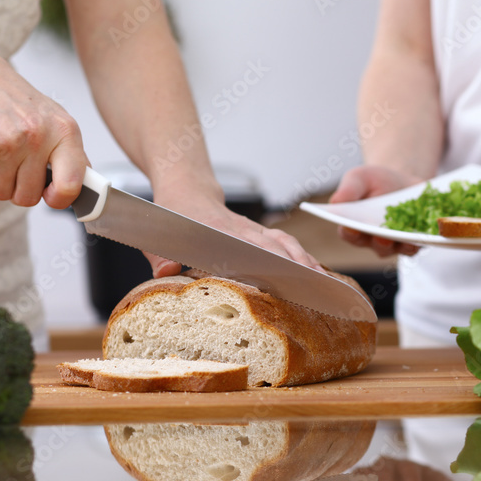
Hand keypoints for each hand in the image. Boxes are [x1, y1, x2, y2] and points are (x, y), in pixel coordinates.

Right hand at [0, 51, 89, 209]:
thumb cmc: (18, 104)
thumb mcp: (55, 121)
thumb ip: (72, 156)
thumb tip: (87, 189)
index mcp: (64, 131)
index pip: (71, 185)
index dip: (60, 200)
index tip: (51, 196)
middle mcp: (38, 136)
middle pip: (29, 197)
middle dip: (19, 189)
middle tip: (16, 166)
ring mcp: (8, 142)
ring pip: (3, 193)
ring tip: (0, 156)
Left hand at [146, 188, 321, 277]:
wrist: (186, 191)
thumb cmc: (173, 217)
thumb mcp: (156, 236)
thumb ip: (160, 255)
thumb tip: (167, 272)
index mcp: (217, 231)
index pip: (245, 248)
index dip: (265, 263)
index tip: (281, 278)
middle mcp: (241, 230)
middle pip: (275, 247)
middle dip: (296, 267)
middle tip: (315, 290)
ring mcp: (254, 231)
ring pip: (286, 244)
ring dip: (305, 263)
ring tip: (323, 285)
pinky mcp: (260, 234)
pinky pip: (287, 244)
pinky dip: (304, 258)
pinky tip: (317, 274)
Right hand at [331, 165, 423, 257]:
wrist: (402, 181)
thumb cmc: (375, 181)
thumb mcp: (359, 178)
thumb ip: (348, 189)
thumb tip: (335, 202)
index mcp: (354, 226)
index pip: (349, 233)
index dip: (350, 232)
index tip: (351, 226)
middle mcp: (372, 239)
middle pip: (374, 245)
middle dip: (378, 241)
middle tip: (381, 236)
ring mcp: (393, 243)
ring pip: (396, 249)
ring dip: (400, 245)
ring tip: (405, 238)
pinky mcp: (413, 240)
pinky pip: (416, 246)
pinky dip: (420, 241)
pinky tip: (423, 235)